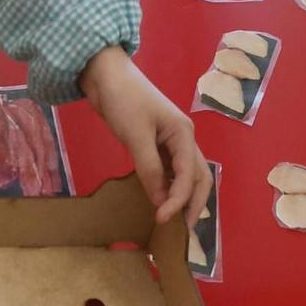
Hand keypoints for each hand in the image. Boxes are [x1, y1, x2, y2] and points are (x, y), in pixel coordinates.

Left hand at [79, 46, 210, 228]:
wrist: (106, 74)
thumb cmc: (124, 100)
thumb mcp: (136, 135)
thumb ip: (150, 169)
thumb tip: (161, 201)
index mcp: (184, 134)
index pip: (189, 175)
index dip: (178, 200)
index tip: (162, 220)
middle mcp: (184, 139)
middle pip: (199, 177)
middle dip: (194, 204)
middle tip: (182, 231)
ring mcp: (171, 141)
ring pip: (187, 175)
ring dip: (184, 197)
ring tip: (176, 222)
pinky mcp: (157, 143)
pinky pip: (171, 170)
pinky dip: (170, 187)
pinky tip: (162, 201)